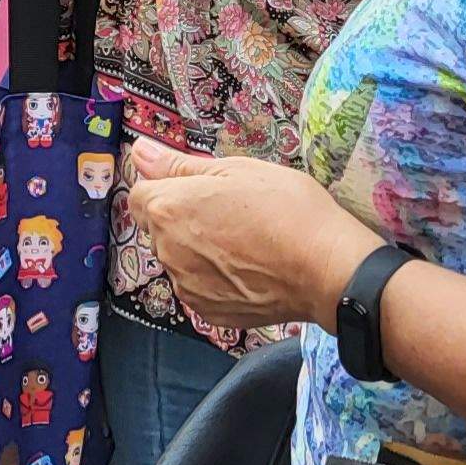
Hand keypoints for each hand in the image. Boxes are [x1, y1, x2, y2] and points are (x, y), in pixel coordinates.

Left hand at [117, 139, 387, 332]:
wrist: (325, 268)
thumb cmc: (286, 208)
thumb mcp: (237, 170)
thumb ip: (179, 164)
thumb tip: (140, 152)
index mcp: (168, 209)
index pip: (140, 195)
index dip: (167, 187)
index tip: (199, 190)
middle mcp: (167, 251)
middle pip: (157, 228)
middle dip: (181, 218)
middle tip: (229, 212)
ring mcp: (186, 286)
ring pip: (178, 259)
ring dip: (196, 249)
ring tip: (243, 242)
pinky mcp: (207, 312)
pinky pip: (198, 287)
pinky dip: (214, 278)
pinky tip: (247, 268)